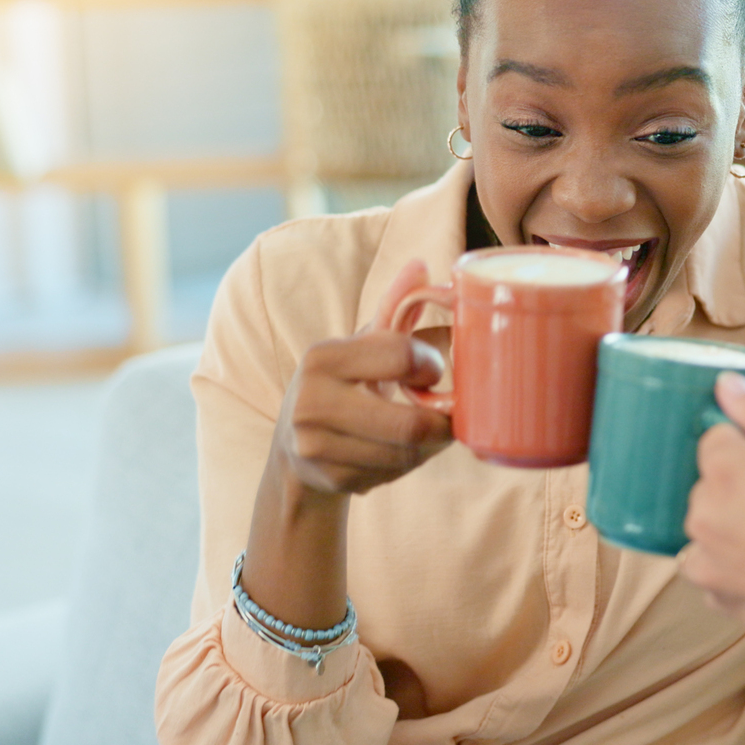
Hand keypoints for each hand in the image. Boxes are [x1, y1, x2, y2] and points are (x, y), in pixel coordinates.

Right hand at [271, 258, 454, 494]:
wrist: (294, 448)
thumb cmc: (342, 385)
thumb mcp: (361, 345)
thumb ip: (393, 309)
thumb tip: (422, 266)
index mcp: (322, 357)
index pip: (402, 357)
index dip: (431, 367)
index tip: (432, 373)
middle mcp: (310, 401)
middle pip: (409, 425)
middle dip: (442, 425)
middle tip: (449, 417)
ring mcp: (315, 445)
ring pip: (405, 455)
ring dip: (428, 448)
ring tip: (426, 434)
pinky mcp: (326, 478)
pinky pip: (390, 475)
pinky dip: (407, 466)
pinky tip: (397, 453)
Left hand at [682, 373, 744, 647]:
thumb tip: (725, 384)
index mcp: (726, 467)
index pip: (718, 438)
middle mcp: (703, 510)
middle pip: (713, 482)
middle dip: (744, 485)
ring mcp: (705, 556)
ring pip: (715, 523)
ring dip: (739, 523)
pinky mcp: (715, 593)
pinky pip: (718, 564)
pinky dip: (739, 562)